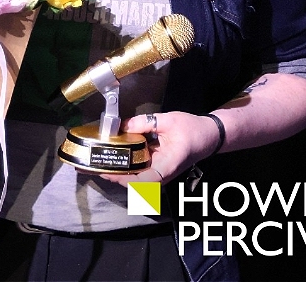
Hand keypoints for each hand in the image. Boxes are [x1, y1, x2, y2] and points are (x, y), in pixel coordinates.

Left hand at [100, 111, 220, 185]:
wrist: (208, 135)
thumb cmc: (192, 129)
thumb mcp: (168, 120)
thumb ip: (144, 123)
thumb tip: (122, 126)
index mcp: (167, 165)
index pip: (145, 181)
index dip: (126, 180)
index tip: (109, 172)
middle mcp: (163, 174)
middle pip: (136, 183)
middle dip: (116, 177)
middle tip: (96, 166)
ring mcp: (160, 172)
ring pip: (137, 179)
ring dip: (120, 173)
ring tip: (101, 163)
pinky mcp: (157, 166)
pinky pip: (140, 170)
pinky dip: (126, 166)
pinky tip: (115, 156)